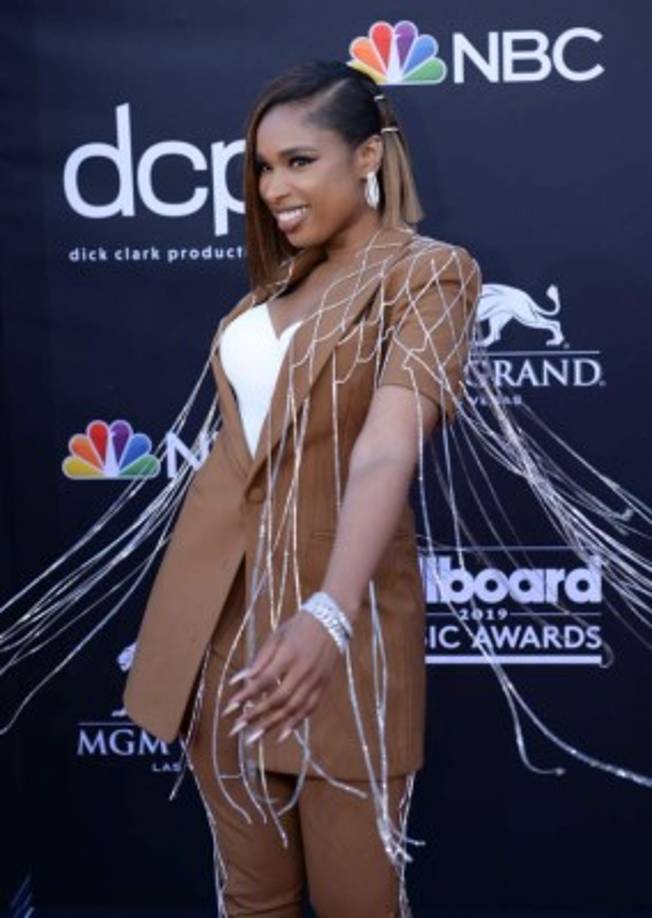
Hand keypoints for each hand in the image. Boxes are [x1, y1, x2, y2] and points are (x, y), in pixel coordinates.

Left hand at [221, 608, 341, 744]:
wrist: (333, 619)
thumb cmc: (300, 625)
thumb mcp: (277, 636)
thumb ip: (260, 659)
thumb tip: (241, 680)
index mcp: (289, 655)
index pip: (264, 681)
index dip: (246, 696)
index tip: (229, 708)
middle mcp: (303, 670)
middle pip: (278, 699)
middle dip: (256, 715)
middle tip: (237, 729)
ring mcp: (315, 680)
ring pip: (293, 708)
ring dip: (272, 725)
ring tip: (254, 738)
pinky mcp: (323, 685)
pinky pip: (309, 708)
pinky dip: (295, 723)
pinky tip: (281, 735)